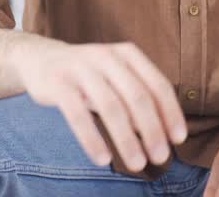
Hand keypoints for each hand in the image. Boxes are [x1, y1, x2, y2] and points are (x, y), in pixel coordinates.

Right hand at [15, 41, 187, 171]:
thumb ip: (138, 99)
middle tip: (161, 158)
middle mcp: (106, 56)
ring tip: (137, 164)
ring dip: (127, 139)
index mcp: (127, 54)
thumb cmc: (88, 75)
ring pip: (111, 107)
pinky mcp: (58, 83)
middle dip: (152, 130)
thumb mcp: (116, 78)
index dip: (171, 113)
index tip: (178, 139)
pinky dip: (92, 139)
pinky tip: (103, 159)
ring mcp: (81, 68)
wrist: (40, 59)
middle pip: (137, 97)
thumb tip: (163, 134)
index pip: (157, 84)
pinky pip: (77, 115)